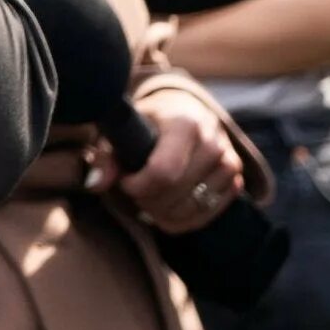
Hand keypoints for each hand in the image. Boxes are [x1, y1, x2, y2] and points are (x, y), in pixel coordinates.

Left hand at [97, 88, 243, 233]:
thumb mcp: (122, 129)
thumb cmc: (146, 121)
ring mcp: (228, 161)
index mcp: (184, 123)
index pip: (164, 171)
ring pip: (192, 207)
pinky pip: (208, 214)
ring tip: (148, 198)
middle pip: (176, 192)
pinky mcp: (236, 179)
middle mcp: (212, 141)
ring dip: (163, 212)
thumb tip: (94, 185)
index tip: (125, 182)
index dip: (138, 186)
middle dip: (147, 200)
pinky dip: (183, 220)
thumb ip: (106, 156)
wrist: (184, 109)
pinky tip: (165, 210)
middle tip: (133, 192)